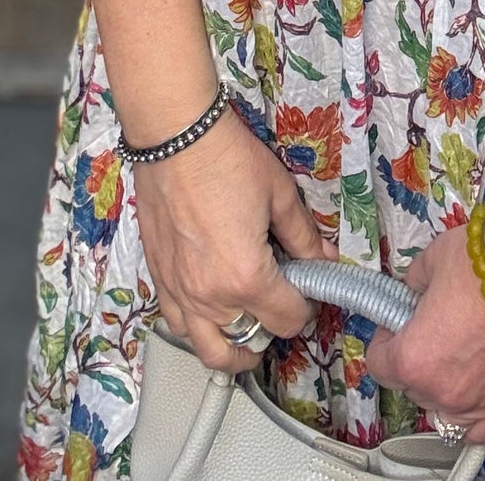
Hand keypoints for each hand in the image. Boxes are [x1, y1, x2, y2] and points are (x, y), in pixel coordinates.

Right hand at [131, 101, 335, 372]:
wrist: (176, 137)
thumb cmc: (228, 158)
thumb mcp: (280, 194)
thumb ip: (304, 236)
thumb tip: (325, 259)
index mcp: (247, 277)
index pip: (287, 320)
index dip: (306, 309)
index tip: (309, 293)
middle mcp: (211, 296)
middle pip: (250, 341)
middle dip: (273, 329)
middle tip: (283, 307)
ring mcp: (179, 291)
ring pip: (208, 348)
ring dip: (234, 346)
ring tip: (249, 330)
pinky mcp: (158, 278)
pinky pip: (177, 325)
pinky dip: (198, 330)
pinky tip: (212, 312)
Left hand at [364, 224, 484, 445]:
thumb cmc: (481, 264)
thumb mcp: (432, 260)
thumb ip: (415, 282)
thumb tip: (414, 289)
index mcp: (413, 359)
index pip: (379, 365)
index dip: (385, 339)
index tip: (396, 323)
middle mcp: (441, 392)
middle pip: (412, 387)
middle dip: (416, 359)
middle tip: (432, 330)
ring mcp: (477, 405)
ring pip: (443, 411)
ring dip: (442, 389)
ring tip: (456, 359)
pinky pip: (479, 430)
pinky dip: (472, 414)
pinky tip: (475, 390)